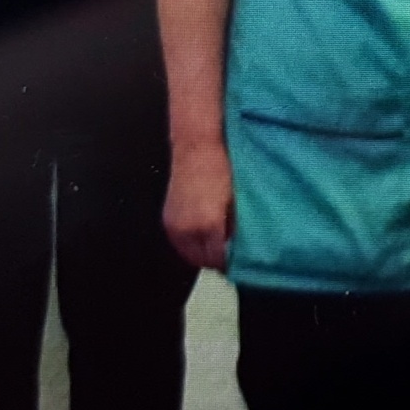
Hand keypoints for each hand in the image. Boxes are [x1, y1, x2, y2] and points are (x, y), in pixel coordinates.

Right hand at [163, 144, 234, 269]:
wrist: (197, 146)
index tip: (241, 264)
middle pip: (202, 260)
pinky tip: (204, 239)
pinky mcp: (168, 220)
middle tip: (232, 259)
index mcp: (207, 224)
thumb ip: (237, 225)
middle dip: (217, 261)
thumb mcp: (237, 198)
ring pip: (189, 254)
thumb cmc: (221, 167)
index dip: (230, 263)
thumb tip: (240, 242)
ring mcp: (174, 225)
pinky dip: (192, 245)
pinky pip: (180, 243)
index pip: (218, 259)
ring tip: (220, 249)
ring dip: (203, 254)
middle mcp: (187, 229)